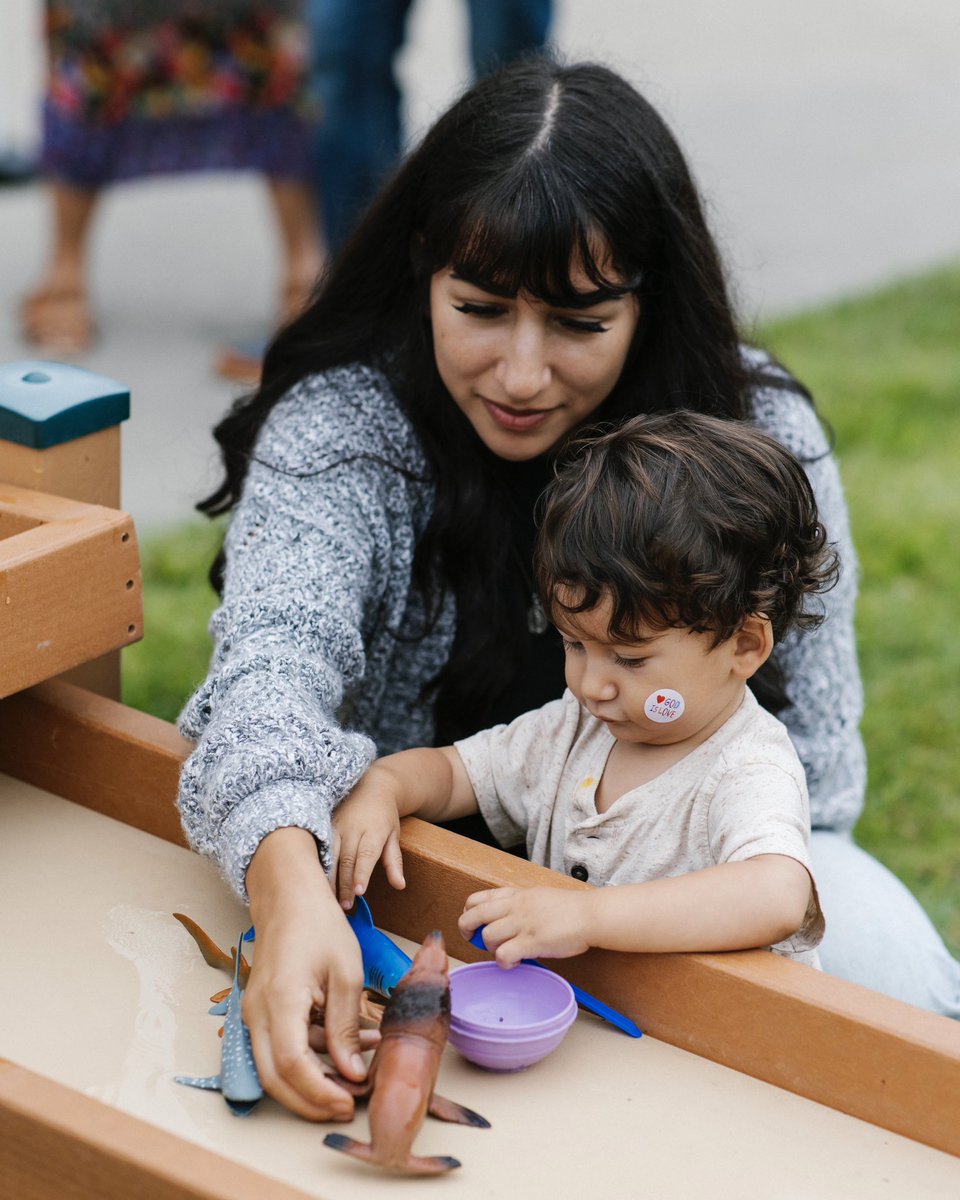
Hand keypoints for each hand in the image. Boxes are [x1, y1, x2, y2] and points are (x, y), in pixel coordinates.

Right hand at [244, 828, 376, 1119]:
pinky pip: (279, 1047)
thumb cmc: (318, 924)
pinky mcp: (261, 1012)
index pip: (292, 1066)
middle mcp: (256, 1013)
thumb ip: (346, 1026)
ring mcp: (253, 1013)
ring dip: (313, 1078)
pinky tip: (346, 1047)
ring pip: (274, 1067)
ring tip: (359, 1071)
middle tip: (348, 1105)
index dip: (319, 1093)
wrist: (289, 896)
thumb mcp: (346, 972)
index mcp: (279, 1001)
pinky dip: (309, 1057)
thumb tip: (351, 1072)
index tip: (349, 1103)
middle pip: (275, 1079)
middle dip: (311, 1101)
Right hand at [332, 766, 405, 908]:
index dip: (362, 874)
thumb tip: (400, 885)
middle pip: (347, 859)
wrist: (371, 786)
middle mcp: (353, 827)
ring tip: (331, 898)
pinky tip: (317, 881)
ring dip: (330, 878)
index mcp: (373, 830)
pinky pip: (320, 847)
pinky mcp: (326, 825)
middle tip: (345, 905)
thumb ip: (394, 861)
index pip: (366, 855)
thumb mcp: (394, 835)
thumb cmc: (384, 816)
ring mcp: (337, 825)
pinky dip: (319, 865)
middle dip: (345, 884)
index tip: (359, 892)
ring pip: (331, 855)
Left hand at [459, 886, 592, 965]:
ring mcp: (522, 923)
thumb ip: (519, 905)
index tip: (473, 924)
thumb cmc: (569, 908)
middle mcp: (515, 907)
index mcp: (515, 895)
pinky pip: (503, 954)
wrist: (590, 914)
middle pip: (473, 915)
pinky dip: (503, 962)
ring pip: (487, 936)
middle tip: (475, 941)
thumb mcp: (538, 896)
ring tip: (504, 953)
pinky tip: (514, 963)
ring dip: (490, 949)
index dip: (468, 913)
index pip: (477, 899)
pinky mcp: (532, 941)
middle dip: (467, 930)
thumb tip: (506, 919)